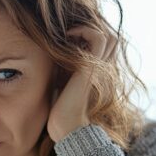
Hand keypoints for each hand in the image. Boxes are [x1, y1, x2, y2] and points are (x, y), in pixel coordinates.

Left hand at [47, 25, 116, 142]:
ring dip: (86, 28)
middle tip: (65, 32)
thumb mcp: (60, 83)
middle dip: (87, 30)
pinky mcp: (92, 68)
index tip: (64, 35)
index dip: (86, 34)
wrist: (65, 127)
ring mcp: (99, 67)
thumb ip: (63, 69)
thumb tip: (47, 54)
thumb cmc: (58, 110)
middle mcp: (102, 68)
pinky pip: (98, 38)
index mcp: (96, 72)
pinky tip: (67, 36)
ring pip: (106, 34)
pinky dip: (84, 31)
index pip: (101, 44)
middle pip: (107, 36)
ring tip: (67, 32)